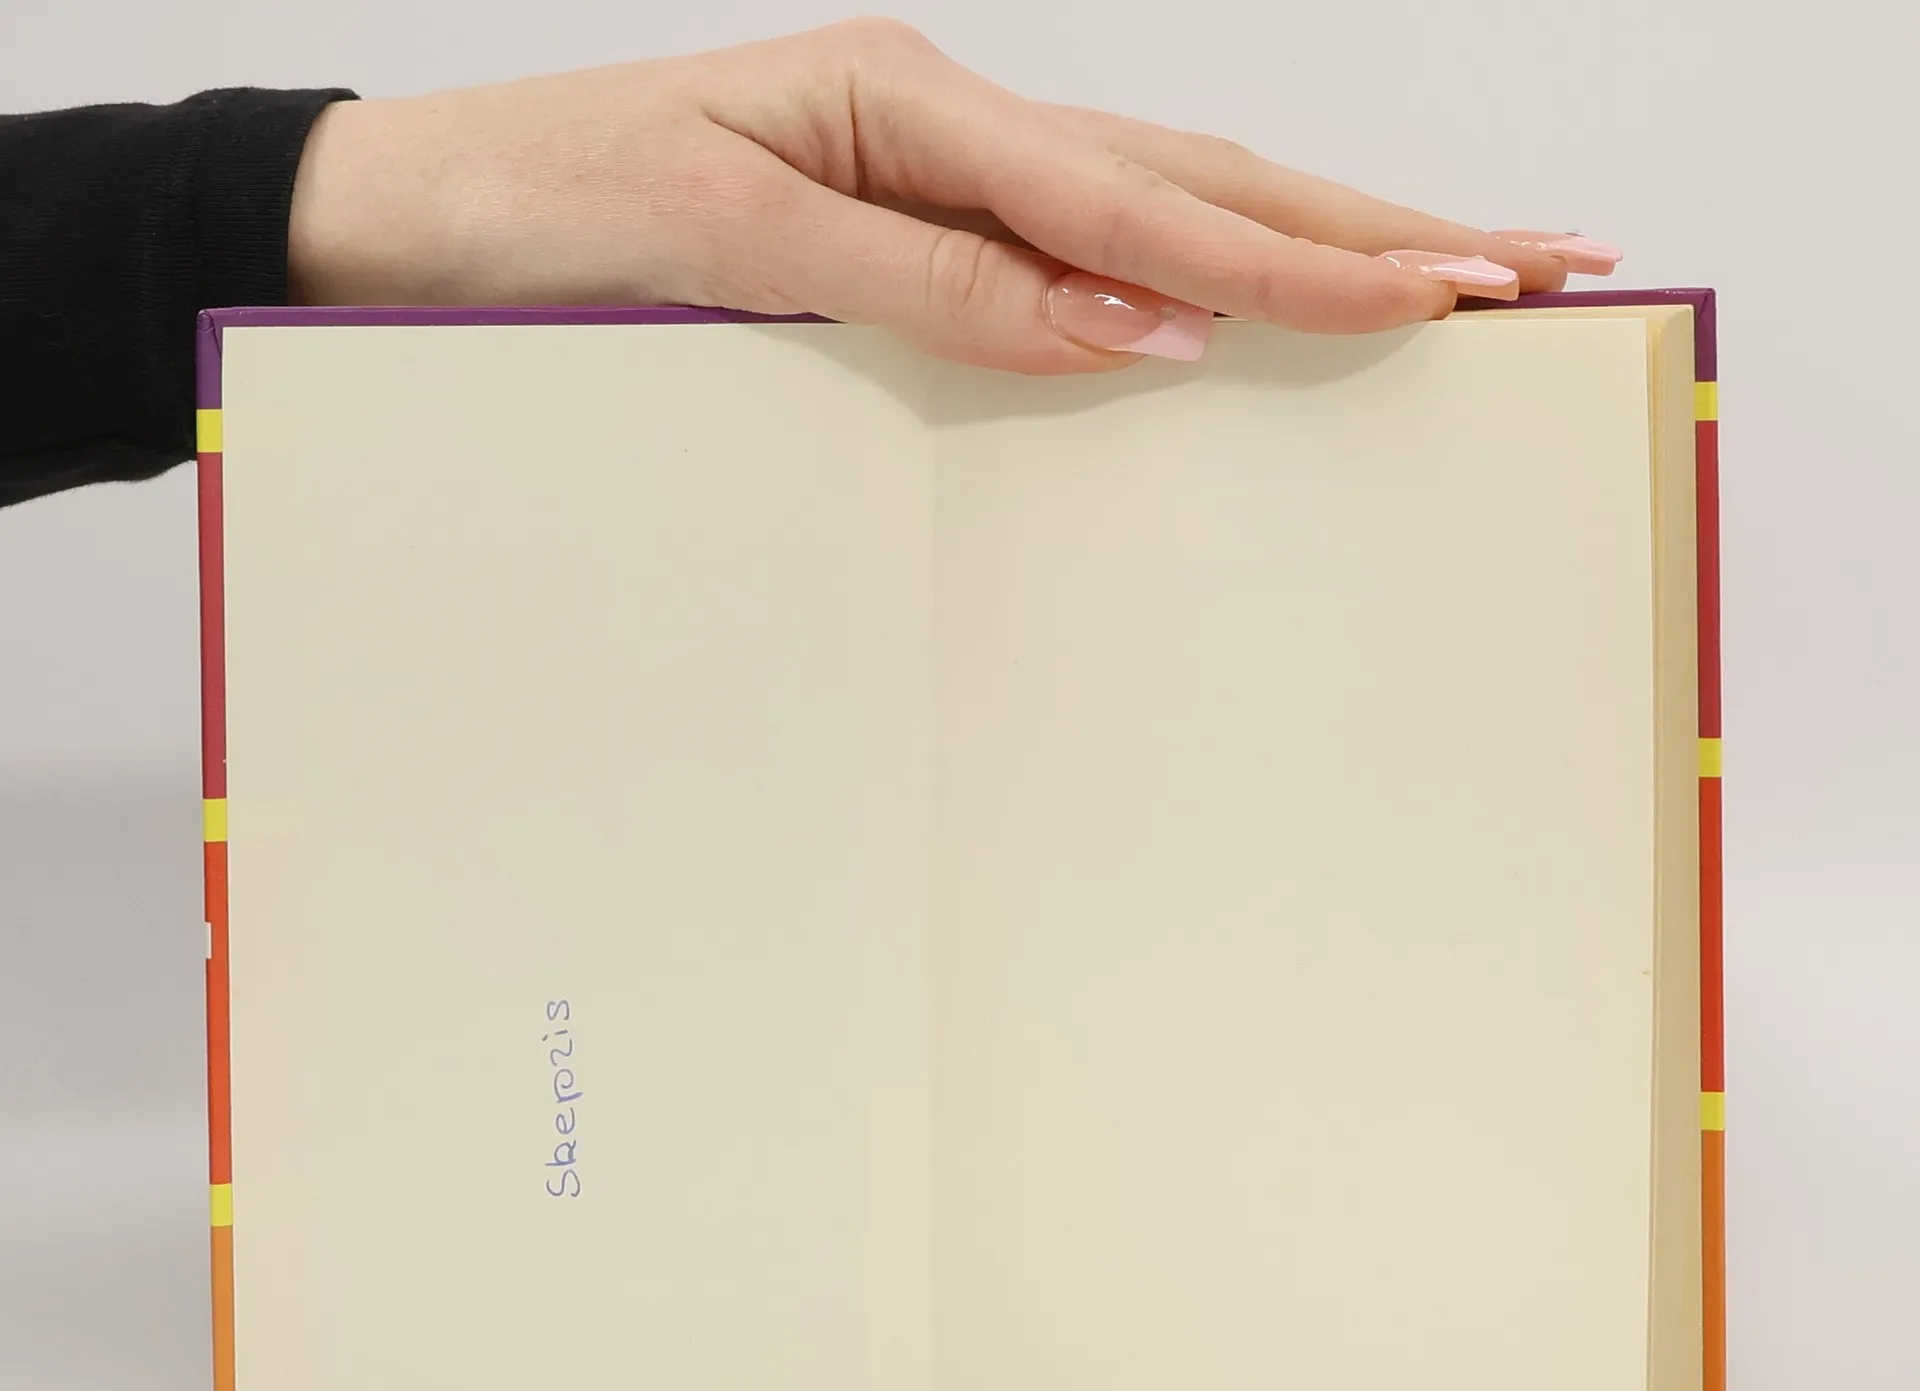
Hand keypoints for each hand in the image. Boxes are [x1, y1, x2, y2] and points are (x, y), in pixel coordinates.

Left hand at [287, 17, 1621, 373]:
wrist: (401, 221)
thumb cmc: (533, 218)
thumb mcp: (728, 240)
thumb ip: (936, 285)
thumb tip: (1132, 329)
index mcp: (910, 110)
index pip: (1141, 203)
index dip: (1295, 260)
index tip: (1438, 295)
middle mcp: (943, 128)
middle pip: (1197, 177)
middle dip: (1372, 224)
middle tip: (1537, 257)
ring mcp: (933, 175)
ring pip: (1160, 206)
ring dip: (1315, 238)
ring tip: (1455, 268)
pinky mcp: (906, 231)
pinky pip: (1079, 255)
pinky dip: (1195, 275)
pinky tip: (1264, 299)